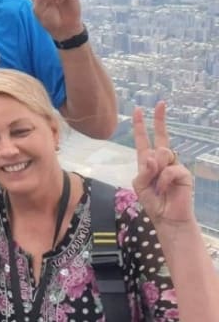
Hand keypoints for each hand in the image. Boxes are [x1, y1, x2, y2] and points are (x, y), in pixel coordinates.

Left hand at [132, 102, 193, 227]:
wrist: (166, 217)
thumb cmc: (153, 201)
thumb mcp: (140, 185)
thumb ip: (143, 170)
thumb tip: (152, 157)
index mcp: (147, 161)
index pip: (143, 139)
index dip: (140, 124)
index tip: (138, 109)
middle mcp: (161, 160)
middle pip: (161, 136)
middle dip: (159, 118)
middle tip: (161, 103)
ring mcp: (174, 165)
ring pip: (162, 153)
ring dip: (156, 168)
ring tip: (157, 185)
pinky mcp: (184, 173)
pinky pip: (170, 169)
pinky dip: (164, 180)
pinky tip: (165, 189)